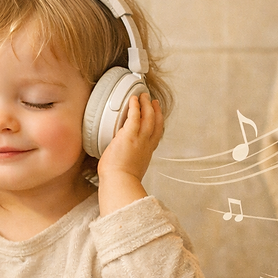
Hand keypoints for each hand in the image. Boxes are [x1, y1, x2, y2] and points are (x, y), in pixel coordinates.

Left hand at [96, 93, 163, 214]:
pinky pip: (135, 116)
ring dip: (146, 104)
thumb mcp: (131, 168)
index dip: (158, 123)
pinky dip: (135, 106)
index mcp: (146, 152)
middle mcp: (146, 144)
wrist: (120, 182)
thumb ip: (130, 159)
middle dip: (155, 110)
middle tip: (153, 101)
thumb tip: (121, 159)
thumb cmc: (121, 180)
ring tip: (143, 96)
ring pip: (148, 116)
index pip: (155, 135)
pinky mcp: (129, 135)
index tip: (157, 116)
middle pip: (156, 122)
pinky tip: (133, 100)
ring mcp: (139, 139)